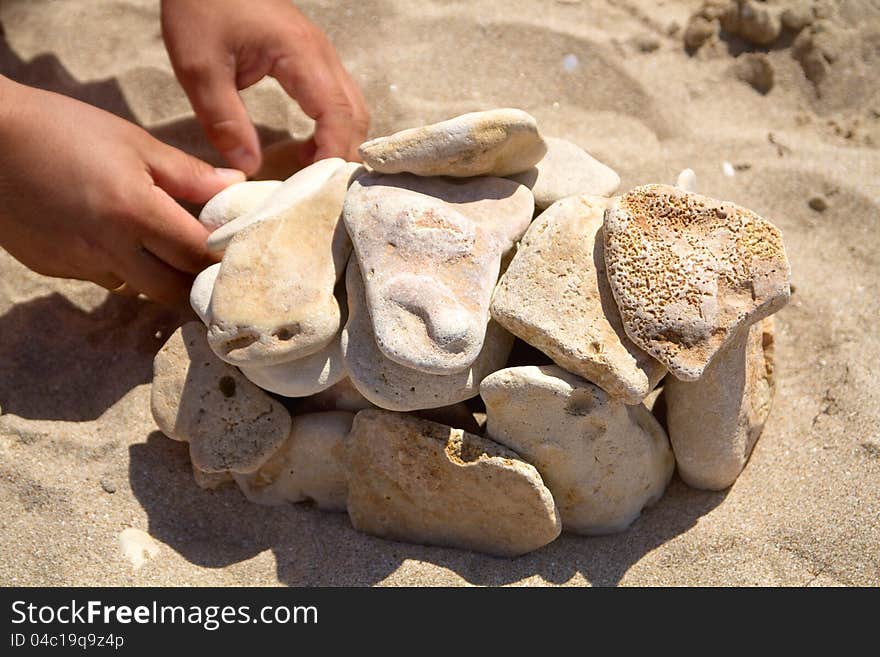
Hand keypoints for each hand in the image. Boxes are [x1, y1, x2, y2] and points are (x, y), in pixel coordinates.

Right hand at [0, 78, 244, 305]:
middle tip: (208, 265)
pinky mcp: (52, 268)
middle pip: (172, 291)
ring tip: (161, 247)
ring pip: (136, 288)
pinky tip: (110, 236)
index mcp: (135, 213)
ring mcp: (78, 263)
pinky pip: (100, 277)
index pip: (197, 256)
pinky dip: (117, 265)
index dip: (222, 258)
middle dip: (195, 283)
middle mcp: (109, 248)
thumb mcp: (134, 143)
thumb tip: (236, 185)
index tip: (236, 253)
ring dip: (156, 275)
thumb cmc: (63, 130)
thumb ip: (189, 173)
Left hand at [161, 0, 369, 173]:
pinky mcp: (311, 58)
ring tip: (313, 175)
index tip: (317, 189)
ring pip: (352, 108)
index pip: (337, 115)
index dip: (333, 156)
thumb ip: (224, 119)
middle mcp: (321, 55)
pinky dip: (333, 129)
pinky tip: (308, 149)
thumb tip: (250, 167)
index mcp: (301, 55)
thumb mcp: (199, 67)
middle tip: (320, 192)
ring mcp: (320, 54)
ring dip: (341, 143)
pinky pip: (338, 100)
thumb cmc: (199, 7)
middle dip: (344, 156)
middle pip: (356, 115)